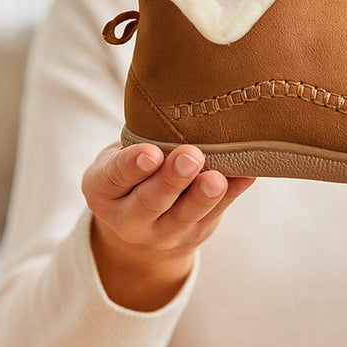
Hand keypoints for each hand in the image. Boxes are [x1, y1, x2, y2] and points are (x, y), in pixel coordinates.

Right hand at [82, 142, 253, 309]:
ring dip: (202, 196)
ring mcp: (162, 233)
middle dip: (172, 179)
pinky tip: (244, 175)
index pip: (114, 177)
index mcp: (102, 190)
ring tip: (215, 179)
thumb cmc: (132, 169)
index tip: (151, 153)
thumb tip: (177, 113)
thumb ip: (138, 141)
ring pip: (184, 216)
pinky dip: (232, 193)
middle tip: (190, 156)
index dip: (132, 165)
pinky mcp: (194, 234)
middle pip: (150, 200)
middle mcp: (128, 218)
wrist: (141, 220)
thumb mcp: (119, 155)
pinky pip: (215, 214)